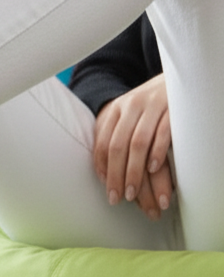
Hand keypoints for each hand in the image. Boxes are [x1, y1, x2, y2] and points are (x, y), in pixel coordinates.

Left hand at [93, 74, 172, 219]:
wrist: (172, 78)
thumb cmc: (145, 108)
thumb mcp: (124, 118)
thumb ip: (113, 140)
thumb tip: (105, 176)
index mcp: (114, 111)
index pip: (102, 144)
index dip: (103, 170)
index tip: (108, 191)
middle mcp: (130, 105)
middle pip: (118, 146)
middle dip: (117, 175)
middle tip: (120, 198)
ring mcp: (152, 105)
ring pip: (138, 142)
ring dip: (134, 170)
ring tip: (134, 192)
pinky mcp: (172, 107)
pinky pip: (163, 132)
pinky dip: (157, 151)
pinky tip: (152, 168)